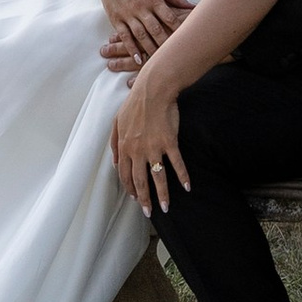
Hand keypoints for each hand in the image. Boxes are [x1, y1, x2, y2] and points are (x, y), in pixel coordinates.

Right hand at [91, 0, 192, 71]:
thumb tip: (193, 6)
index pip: (169, 17)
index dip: (178, 30)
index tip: (186, 41)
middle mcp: (141, 7)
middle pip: (156, 29)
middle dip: (166, 44)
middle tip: (175, 57)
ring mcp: (127, 14)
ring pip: (140, 35)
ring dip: (149, 49)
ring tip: (158, 62)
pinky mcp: (115, 18)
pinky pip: (124, 36)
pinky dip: (130, 48)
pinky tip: (137, 59)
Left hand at [110, 66, 189, 213]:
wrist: (153, 90)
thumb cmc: (135, 103)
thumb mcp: (117, 122)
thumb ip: (114, 143)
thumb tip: (113, 161)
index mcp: (124, 147)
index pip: (124, 174)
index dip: (129, 188)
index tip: (134, 199)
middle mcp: (137, 151)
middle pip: (139, 181)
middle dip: (143, 199)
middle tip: (148, 212)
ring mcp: (154, 148)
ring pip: (157, 178)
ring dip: (162, 195)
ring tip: (166, 208)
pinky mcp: (170, 143)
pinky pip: (177, 164)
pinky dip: (183, 176)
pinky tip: (188, 186)